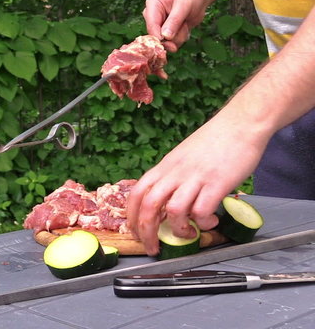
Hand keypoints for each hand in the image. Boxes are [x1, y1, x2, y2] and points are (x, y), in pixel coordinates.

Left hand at [126, 113, 269, 255]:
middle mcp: (175, 172)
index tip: (135, 232)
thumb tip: (165, 201)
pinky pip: (202, 210)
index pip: (137, 193)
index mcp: (165, 167)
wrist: (240, 123)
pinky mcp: (217, 182)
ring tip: (187, 233)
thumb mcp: (182, 157)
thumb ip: (172, 177)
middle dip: (147, 232)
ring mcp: (195, 177)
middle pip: (149, 206)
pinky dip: (203, 222)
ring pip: (174, 210)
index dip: (132, 216)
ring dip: (178, 229)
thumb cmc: (213, 141)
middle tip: (153, 248)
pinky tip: (210, 221)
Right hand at [142, 0, 212, 51]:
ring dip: (179, 36)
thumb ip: (174, 20)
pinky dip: (181, 38)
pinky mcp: (166, 33)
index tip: (171, 42)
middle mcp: (152, 17)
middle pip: (157, 36)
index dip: (159, 37)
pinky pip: (172, 43)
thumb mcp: (184, 5)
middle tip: (184, 26)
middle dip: (173, 36)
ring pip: (166, 42)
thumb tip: (165, 36)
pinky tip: (184, 28)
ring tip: (185, 23)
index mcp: (152, 5)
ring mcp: (159, 26)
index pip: (151, 25)